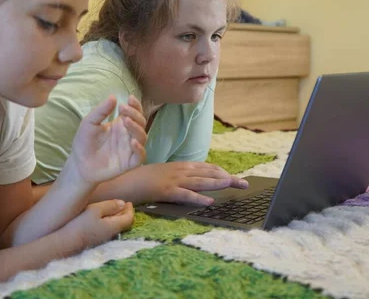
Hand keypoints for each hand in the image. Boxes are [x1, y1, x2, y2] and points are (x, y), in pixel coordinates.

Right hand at [60, 200, 133, 248]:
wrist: (65, 243)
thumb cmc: (80, 224)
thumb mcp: (95, 210)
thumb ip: (110, 206)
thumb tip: (123, 204)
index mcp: (113, 227)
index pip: (129, 219)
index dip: (130, 210)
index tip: (129, 202)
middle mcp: (111, 235)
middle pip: (123, 224)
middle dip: (125, 213)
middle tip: (124, 204)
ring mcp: (103, 239)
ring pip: (116, 226)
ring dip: (118, 217)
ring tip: (115, 209)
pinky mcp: (95, 240)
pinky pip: (108, 229)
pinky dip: (110, 221)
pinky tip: (104, 217)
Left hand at [69, 95, 146, 184]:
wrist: (79, 164)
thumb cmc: (84, 142)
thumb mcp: (89, 123)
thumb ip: (101, 111)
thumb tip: (113, 96)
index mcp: (120, 124)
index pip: (134, 113)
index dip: (135, 105)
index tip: (129, 98)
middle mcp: (128, 135)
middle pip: (141, 122)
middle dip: (135, 114)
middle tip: (123, 109)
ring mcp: (130, 149)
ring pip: (142, 137)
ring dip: (137, 128)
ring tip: (126, 121)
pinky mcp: (129, 163)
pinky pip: (140, 156)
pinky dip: (139, 149)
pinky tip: (132, 142)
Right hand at [120, 161, 248, 205]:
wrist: (124, 181)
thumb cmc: (142, 178)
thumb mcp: (162, 173)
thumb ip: (177, 175)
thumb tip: (190, 179)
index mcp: (179, 166)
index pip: (205, 167)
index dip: (221, 171)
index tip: (233, 176)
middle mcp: (179, 171)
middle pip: (208, 173)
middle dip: (228, 178)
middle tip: (244, 183)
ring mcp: (173, 180)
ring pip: (200, 181)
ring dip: (218, 183)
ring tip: (233, 184)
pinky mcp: (165, 191)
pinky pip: (185, 195)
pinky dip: (198, 199)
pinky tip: (209, 202)